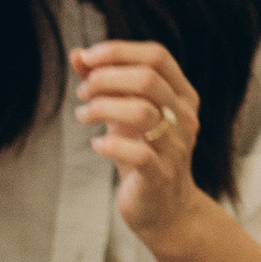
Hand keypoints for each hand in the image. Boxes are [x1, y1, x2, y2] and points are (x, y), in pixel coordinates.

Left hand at [74, 40, 206, 254]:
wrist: (165, 211)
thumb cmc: (144, 153)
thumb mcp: (124, 113)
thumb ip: (104, 82)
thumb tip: (76, 54)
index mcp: (181, 95)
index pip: (156, 55)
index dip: (119, 50)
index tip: (87, 58)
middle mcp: (184, 117)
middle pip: (147, 78)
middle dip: (106, 78)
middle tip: (83, 92)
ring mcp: (176, 148)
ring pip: (142, 112)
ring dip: (103, 107)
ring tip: (84, 115)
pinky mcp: (161, 176)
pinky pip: (138, 154)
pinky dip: (110, 144)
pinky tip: (97, 143)